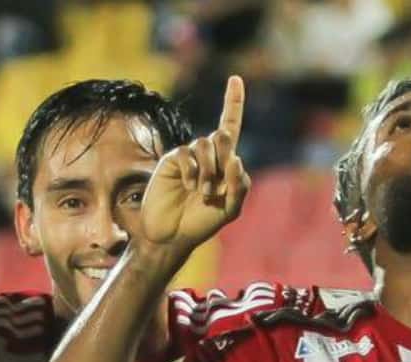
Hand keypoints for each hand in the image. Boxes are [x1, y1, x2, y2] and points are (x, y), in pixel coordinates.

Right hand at [140, 76, 250, 252]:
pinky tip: (187, 186)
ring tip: (202, 192)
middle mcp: (208, 156)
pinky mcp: (171, 161)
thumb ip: (240, 186)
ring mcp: (189, 157)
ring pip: (206, 144)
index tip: (236, 78)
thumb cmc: (203, 223)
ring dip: (209, 171)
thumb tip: (236, 159)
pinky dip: (191, 172)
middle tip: (215, 184)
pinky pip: (186, 154)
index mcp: (225, 163)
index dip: (233, 103)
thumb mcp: (230, 209)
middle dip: (224, 156)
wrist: (172, 234)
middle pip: (223, 136)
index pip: (230, 127)